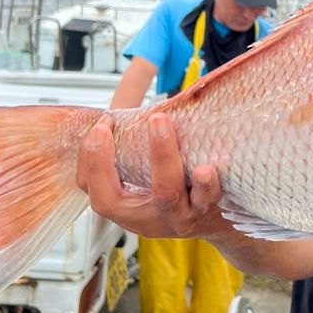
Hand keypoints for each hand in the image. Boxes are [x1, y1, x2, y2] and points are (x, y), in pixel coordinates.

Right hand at [75, 113, 224, 238]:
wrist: (223, 219)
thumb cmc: (180, 190)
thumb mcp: (148, 178)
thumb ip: (133, 146)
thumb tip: (126, 93)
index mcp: (129, 209)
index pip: (94, 193)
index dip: (89, 162)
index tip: (99, 128)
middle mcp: (149, 217)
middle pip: (116, 200)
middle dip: (106, 161)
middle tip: (107, 127)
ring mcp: (179, 215)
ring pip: (166, 194)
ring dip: (161, 157)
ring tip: (159, 123)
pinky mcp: (209, 209)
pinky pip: (206, 199)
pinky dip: (206, 185)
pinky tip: (206, 170)